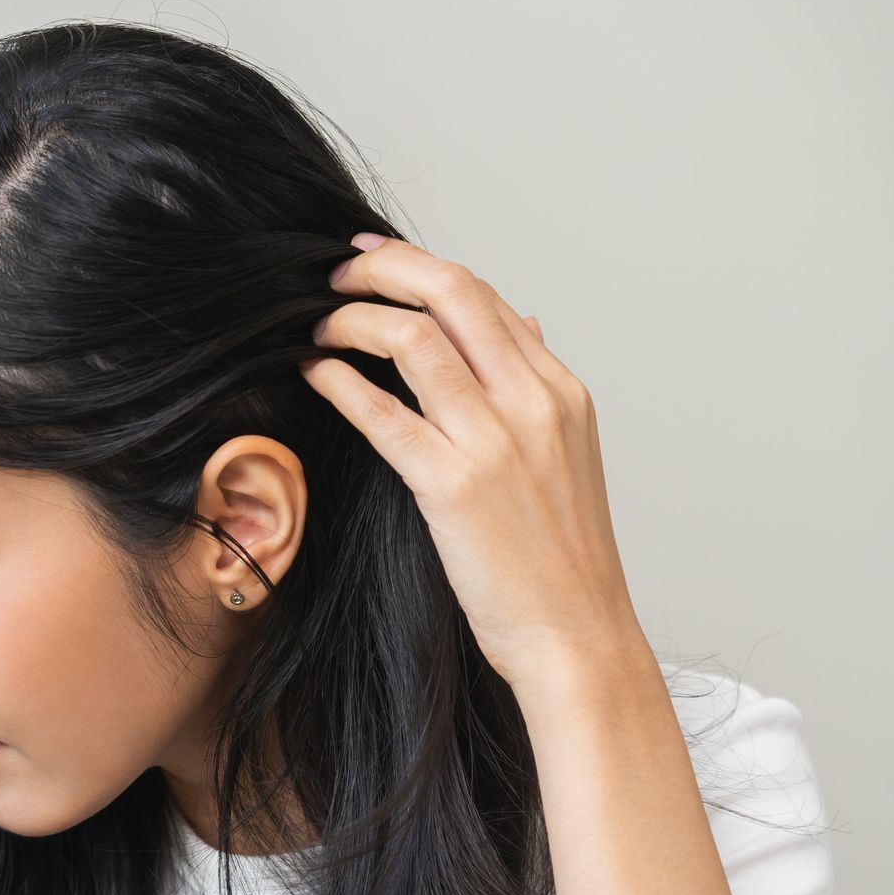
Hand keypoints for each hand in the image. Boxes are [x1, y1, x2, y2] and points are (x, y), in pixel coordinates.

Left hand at [298, 233, 647, 693]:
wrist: (579, 636)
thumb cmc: (563, 560)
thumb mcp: (568, 456)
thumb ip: (536, 386)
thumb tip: (520, 320)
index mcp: (561, 391)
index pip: (484, 298)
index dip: (420, 266)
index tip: (374, 258)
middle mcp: (533, 402)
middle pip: (452, 293)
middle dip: (384, 268)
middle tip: (336, 274)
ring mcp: (495, 442)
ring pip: (414, 340)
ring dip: (354, 319)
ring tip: (318, 326)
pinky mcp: (454, 486)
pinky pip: (384, 413)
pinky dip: (341, 382)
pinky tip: (314, 374)